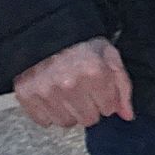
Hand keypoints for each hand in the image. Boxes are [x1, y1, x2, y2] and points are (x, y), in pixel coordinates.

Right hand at [13, 37, 133, 128]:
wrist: (45, 31)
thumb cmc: (79, 44)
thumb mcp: (109, 55)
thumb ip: (122, 86)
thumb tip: (127, 115)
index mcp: (94, 72)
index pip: (109, 108)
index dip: (106, 98)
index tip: (99, 88)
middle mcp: (70, 84)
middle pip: (88, 119)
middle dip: (89, 107)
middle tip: (83, 90)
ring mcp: (46, 91)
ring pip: (67, 122)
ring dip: (69, 111)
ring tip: (67, 92)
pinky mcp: (27, 95)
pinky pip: (44, 121)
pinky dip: (49, 112)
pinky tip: (52, 96)